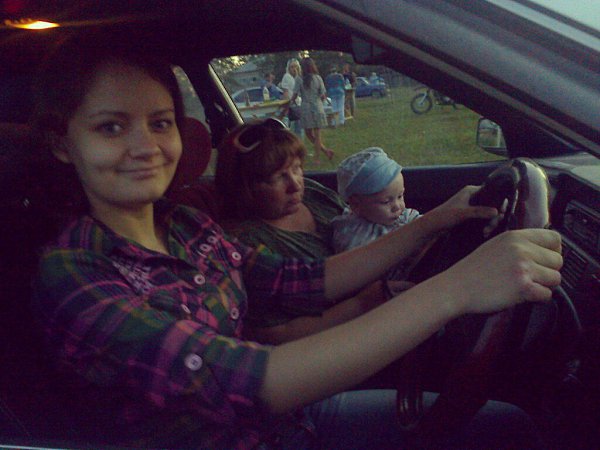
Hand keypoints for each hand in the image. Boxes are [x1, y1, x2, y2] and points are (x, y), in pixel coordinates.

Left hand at [429, 185, 498, 231]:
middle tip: (492, 226)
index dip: (499, 201)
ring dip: (490, 222)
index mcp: (471, 191)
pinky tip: (485, 233)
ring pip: (489, 213)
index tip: (502, 211)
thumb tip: (497, 212)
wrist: (433, 226)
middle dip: (494, 216)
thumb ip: (479, 211)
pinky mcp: (471, 215)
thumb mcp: (463, 213)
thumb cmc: (444, 216)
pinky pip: (484, 219)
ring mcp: (473, 206)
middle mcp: (473, 196)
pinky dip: (486, 225)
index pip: (491, 192)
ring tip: (486, 232)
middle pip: (492, 204)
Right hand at [441, 229, 561, 314]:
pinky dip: (537, 298)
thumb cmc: (472, 270)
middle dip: (548, 271)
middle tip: (531, 277)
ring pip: (555, 278)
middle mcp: (521, 249)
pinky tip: (520, 295)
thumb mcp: (495, 245)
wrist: (456, 287)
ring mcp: (523, 267)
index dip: (554, 251)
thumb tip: (543, 251)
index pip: (554, 238)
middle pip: (558, 260)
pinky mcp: (523, 287)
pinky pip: (547, 294)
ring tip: (524, 286)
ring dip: (543, 285)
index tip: (545, 259)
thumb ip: (519, 244)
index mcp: (515, 237)